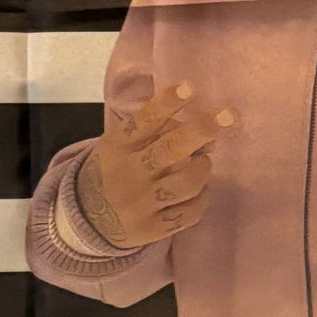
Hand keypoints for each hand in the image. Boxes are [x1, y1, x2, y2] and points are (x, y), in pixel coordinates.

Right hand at [75, 79, 234, 248]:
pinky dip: (202, 197)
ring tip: (201, 164)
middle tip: (230, 116)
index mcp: (117, 147)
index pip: (144, 121)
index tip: (190, 86)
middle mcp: (128, 174)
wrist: (86, 221)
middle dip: (203, 130)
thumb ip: (157, 134)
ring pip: (188, 182)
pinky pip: (191, 212)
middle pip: (170, 149)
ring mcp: (141, 205)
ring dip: (203, 168)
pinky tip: (198, 191)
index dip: (168, 103)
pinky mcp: (153, 230)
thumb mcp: (120, 146)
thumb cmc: (112, 171)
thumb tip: (208, 137)